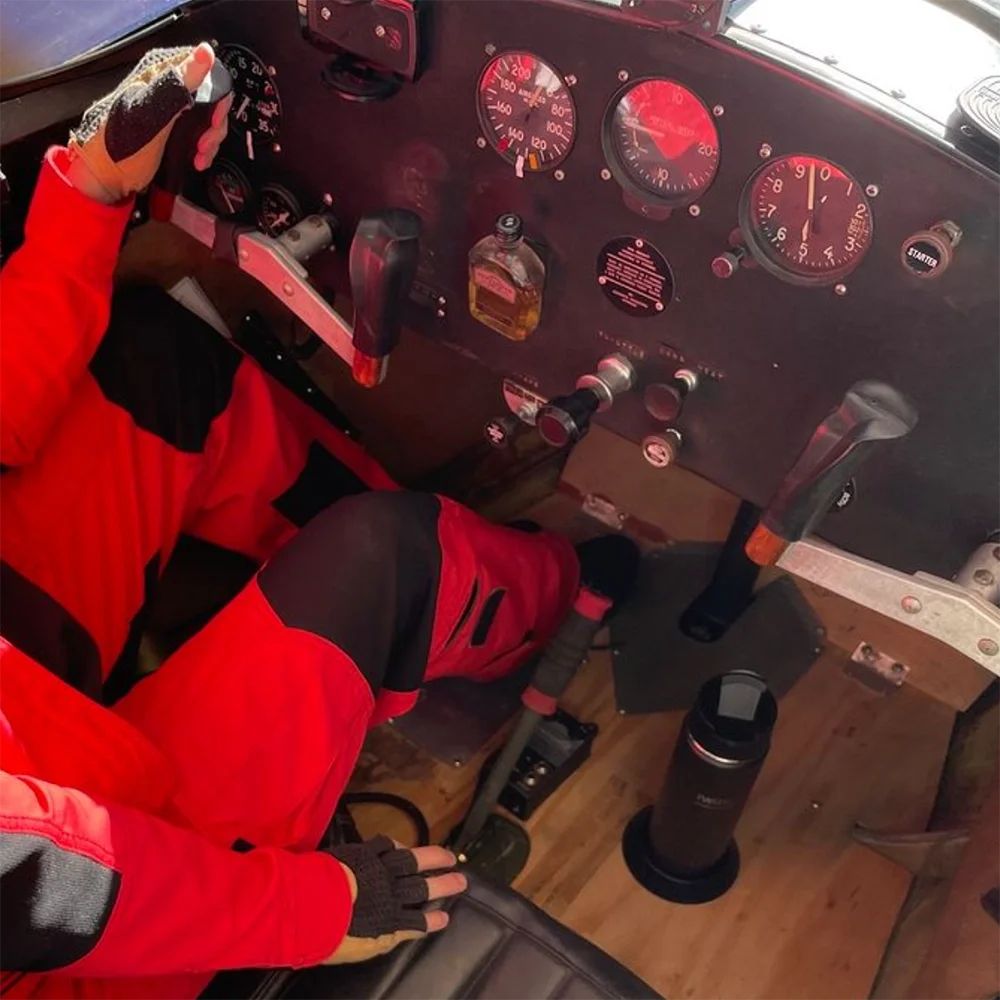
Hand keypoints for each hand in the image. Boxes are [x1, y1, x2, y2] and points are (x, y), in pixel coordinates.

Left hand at [67, 43, 231, 204]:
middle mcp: (167, 91)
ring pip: (209, 120)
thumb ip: (177, 85)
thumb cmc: (118, 147)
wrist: (104, 181)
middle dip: (214, 125)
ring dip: (211, 142)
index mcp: (158, 77)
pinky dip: (205, 151)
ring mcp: (172, 114)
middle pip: (210, 98)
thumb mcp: (150, 115)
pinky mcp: (174, 135)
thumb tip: (204, 52)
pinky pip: (201, 137)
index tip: (212, 119)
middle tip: (203, 143)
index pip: (202, 69)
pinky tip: (196, 160)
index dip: (216, 93)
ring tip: (198, 156)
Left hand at [323, 840, 466, 964]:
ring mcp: (380, 869)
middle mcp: (391, 893)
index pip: (418, 920)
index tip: (446, 917)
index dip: (432, 919)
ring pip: (413, 861)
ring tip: (448, 855)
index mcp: (391, 920)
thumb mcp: (363, 947)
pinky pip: (386, 846)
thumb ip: (384, 938)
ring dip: (433, 858)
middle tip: (462, 880)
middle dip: (444, 884)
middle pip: (423, 887)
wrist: (315, 902)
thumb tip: (401, 931)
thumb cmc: (333, 933)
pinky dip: (398, 846)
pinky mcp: (365, 853)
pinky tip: (405, 846)